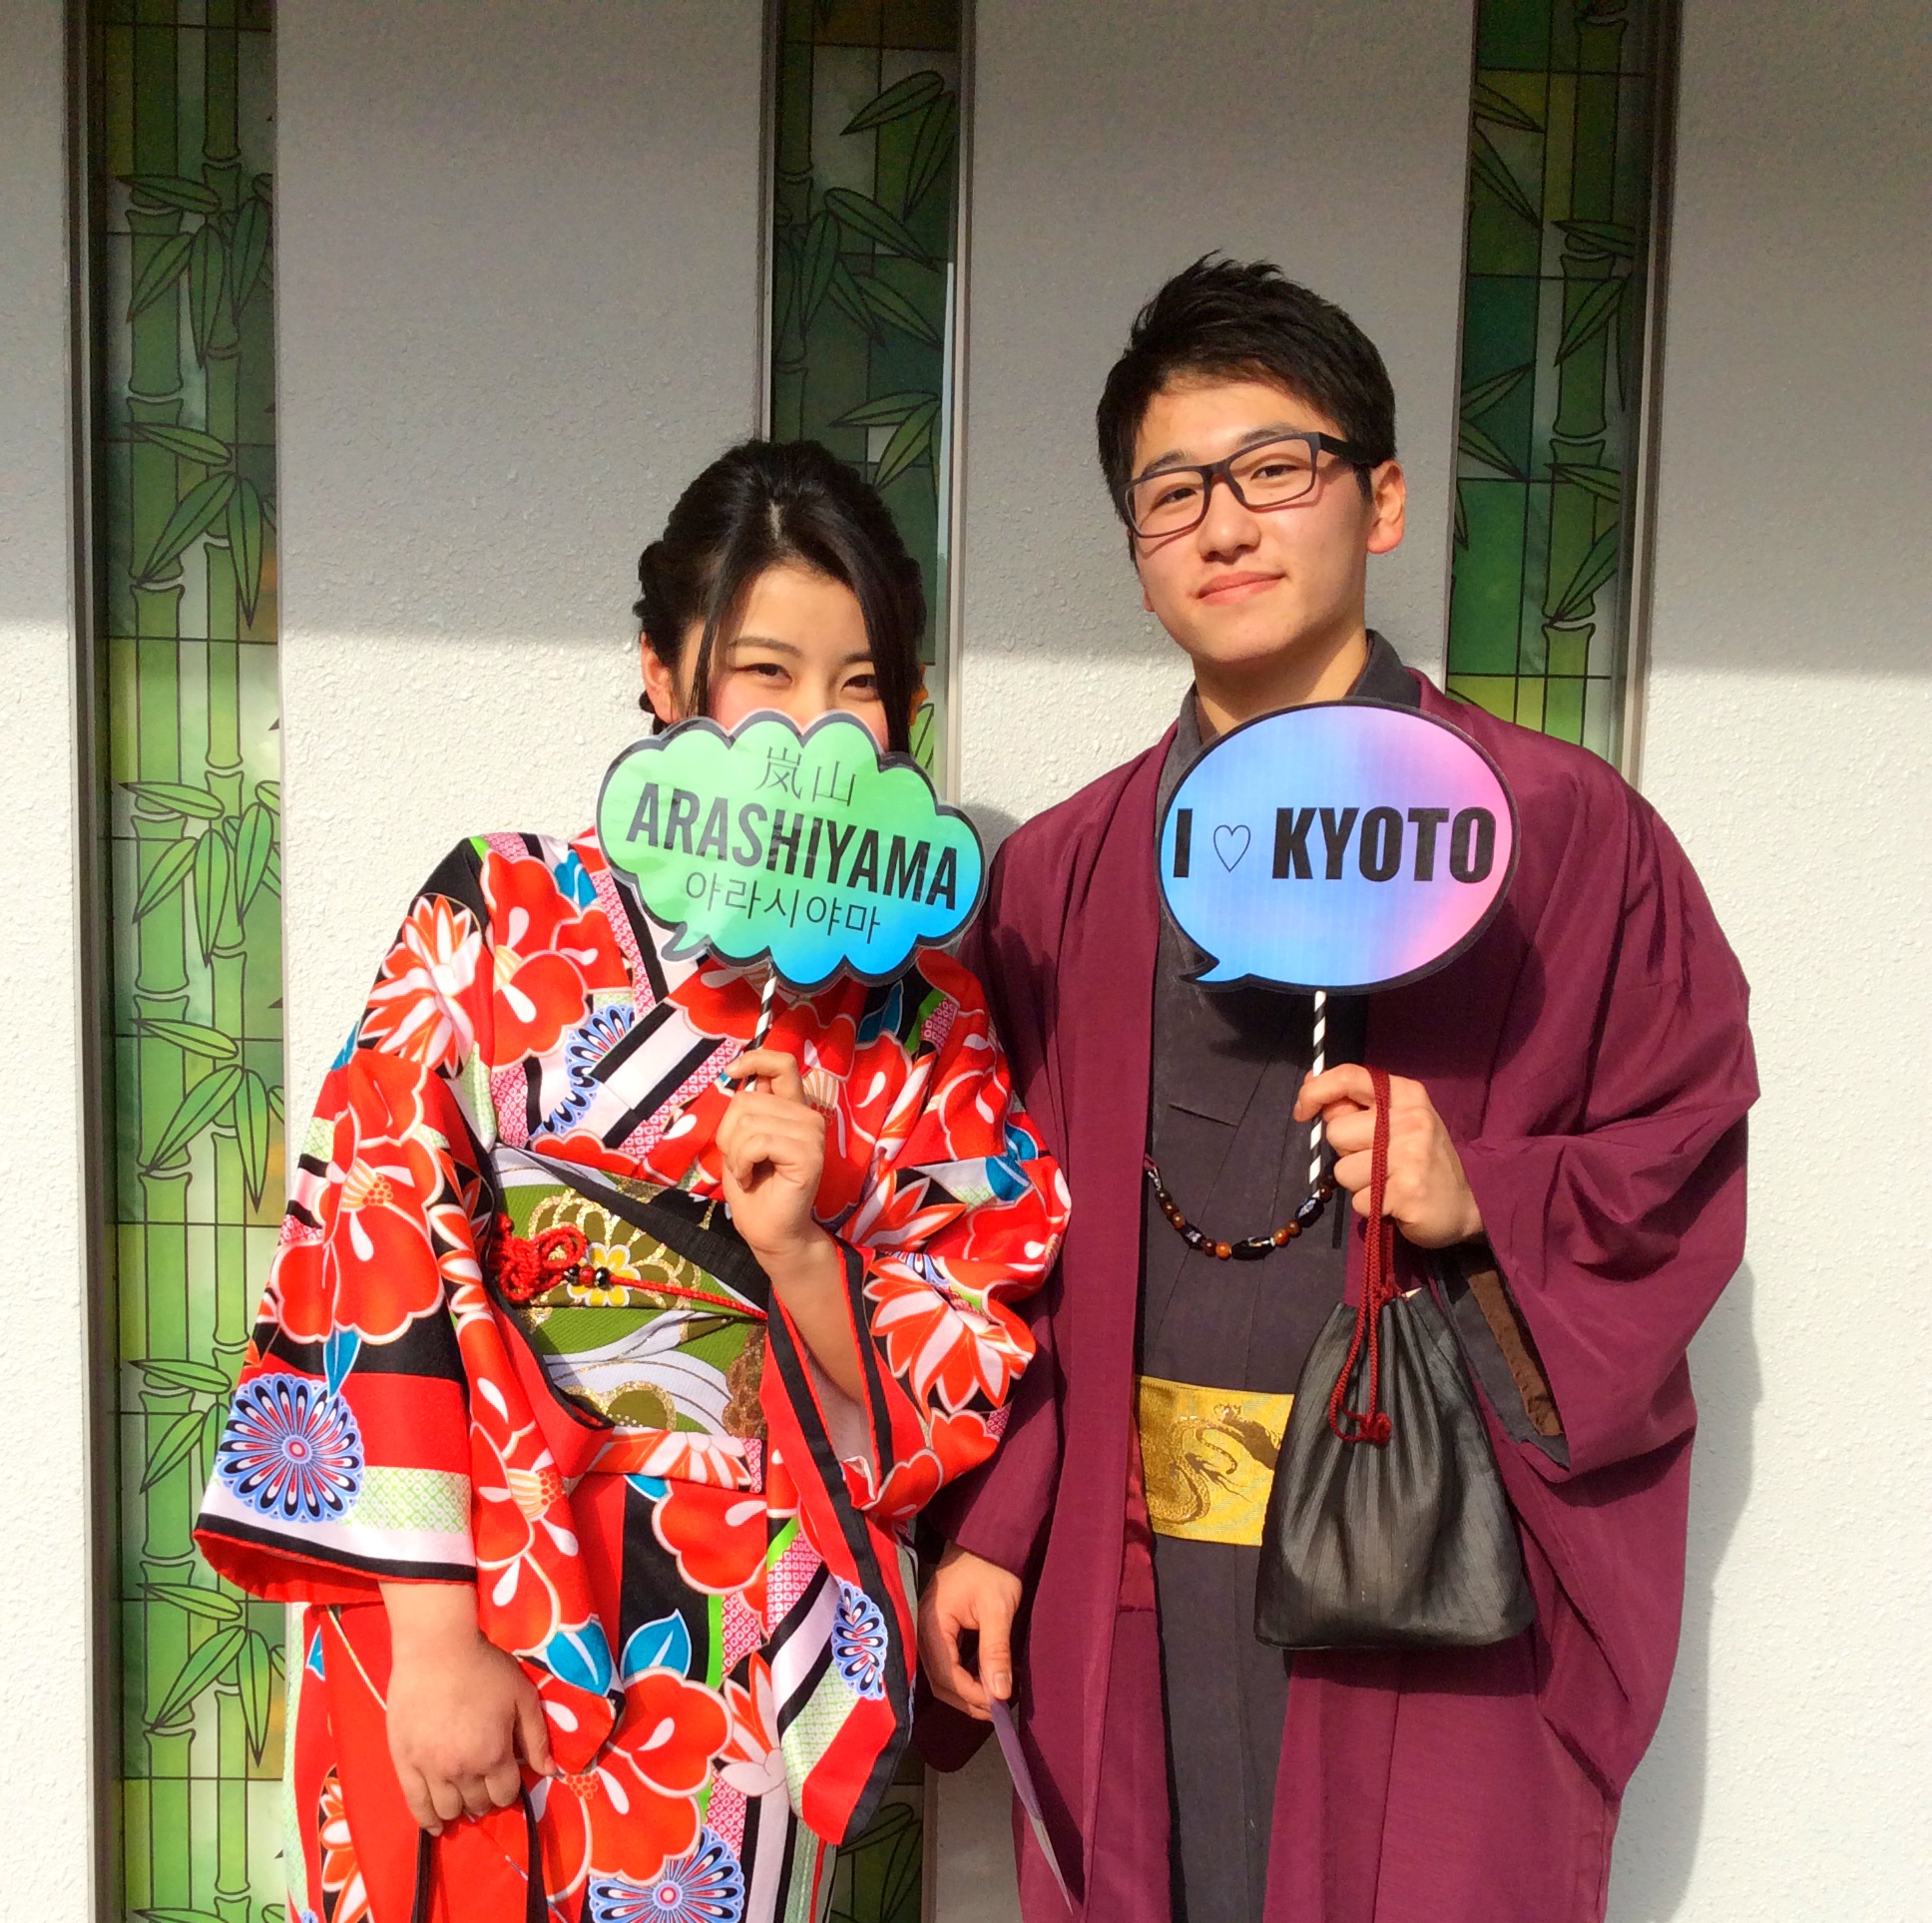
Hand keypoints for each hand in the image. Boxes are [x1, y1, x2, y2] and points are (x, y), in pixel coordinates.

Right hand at [382, 1582, 552, 1833]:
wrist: (435, 1651)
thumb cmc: (484, 1669)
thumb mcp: (523, 1697)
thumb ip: (537, 1738)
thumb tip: (551, 1773)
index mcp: (493, 1755)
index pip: (506, 1794)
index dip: (509, 1789)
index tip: (507, 1777)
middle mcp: (462, 1771)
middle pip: (478, 1804)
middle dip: (486, 1797)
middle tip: (485, 1782)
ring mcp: (429, 1770)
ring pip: (448, 1809)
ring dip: (460, 1807)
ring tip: (463, 1793)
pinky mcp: (404, 1764)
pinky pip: (416, 1806)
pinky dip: (428, 1820)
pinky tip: (436, 1824)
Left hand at [719, 1045, 865, 1401]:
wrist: (771, 1234)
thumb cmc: (754, 1191)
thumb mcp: (741, 1142)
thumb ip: (747, 1110)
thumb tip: (741, 1078)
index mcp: (793, 1109)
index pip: (782, 1064)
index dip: (756, 1059)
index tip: (733, 1072)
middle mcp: (807, 1116)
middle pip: (747, 1099)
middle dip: (729, 1133)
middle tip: (741, 1161)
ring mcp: (812, 1135)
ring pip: (749, 1121)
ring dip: (735, 1152)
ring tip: (748, 1172)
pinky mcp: (809, 1155)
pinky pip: (758, 1142)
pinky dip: (742, 1162)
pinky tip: (751, 1179)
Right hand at [919, 1542, 1020, 1720]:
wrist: (985, 1539)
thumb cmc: (991, 1569)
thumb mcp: (997, 1609)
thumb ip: (996, 1652)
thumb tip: (1000, 1695)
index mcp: (931, 1624)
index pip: (946, 1674)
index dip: (971, 1696)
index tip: (998, 1706)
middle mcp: (921, 1631)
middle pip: (938, 1680)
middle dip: (967, 1700)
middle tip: (997, 1710)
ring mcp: (925, 1631)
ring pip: (940, 1675)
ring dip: (964, 1692)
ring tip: (993, 1700)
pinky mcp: (934, 1630)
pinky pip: (943, 1663)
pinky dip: (961, 1678)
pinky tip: (982, 1681)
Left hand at [1293, 1064, 1483, 1249]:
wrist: (1466, 1205)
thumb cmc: (1422, 1160)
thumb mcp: (1396, 1122)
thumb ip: (1356, 1106)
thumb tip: (1311, 1082)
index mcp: (1407, 1095)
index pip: (1349, 1077)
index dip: (1316, 1091)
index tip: (1302, 1110)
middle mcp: (1411, 1120)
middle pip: (1336, 1131)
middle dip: (1346, 1151)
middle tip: (1377, 1161)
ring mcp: (1410, 1156)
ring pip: (1342, 1170)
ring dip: (1357, 1183)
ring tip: (1387, 1183)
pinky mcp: (1407, 1192)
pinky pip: (1357, 1200)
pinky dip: (1368, 1206)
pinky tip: (1394, 1202)